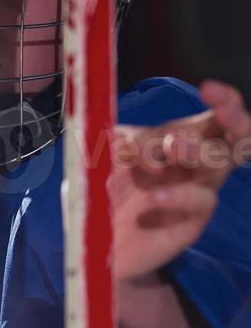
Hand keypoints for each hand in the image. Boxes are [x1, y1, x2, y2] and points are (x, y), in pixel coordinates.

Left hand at [114, 81, 250, 280]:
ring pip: (219, 166)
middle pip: (236, 139)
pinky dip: (179, 194)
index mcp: (176, 140)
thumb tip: (124, 134)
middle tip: (219, 113)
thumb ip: (110, 141)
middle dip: (235, 120)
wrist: (91, 239)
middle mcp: (192, 165)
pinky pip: (200, 203)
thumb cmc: (100, 192)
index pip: (213, 117)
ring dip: (199, 151)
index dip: (224, 101)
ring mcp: (193, 194)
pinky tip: (153, 197)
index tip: (208, 88)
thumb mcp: (97, 158)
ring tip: (173, 147)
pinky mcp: (189, 224)